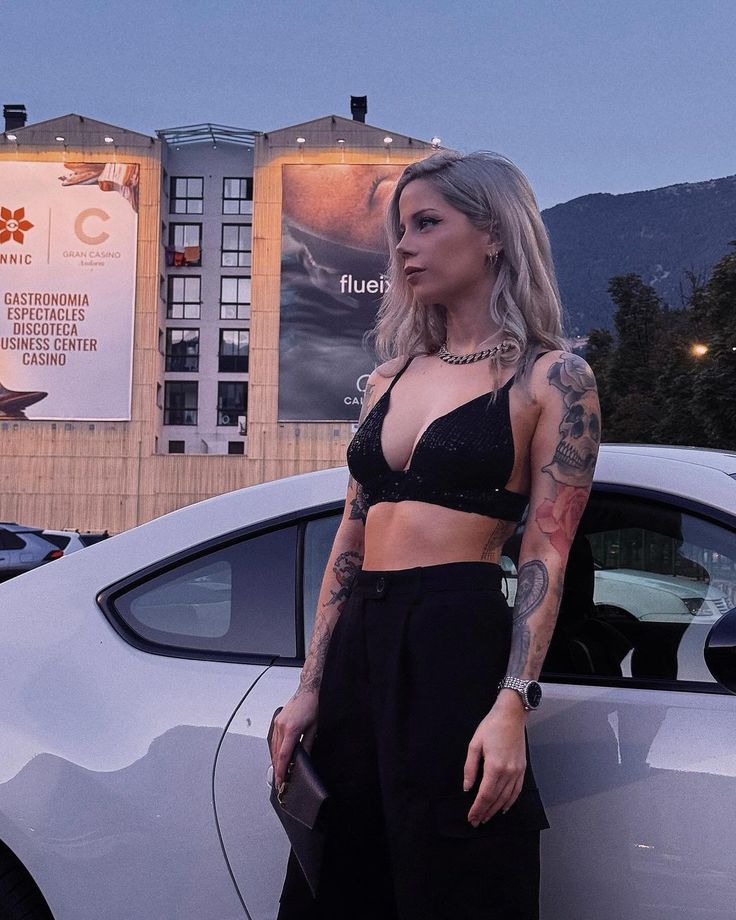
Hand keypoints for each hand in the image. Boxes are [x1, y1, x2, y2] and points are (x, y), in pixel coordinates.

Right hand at [269, 690, 318, 789]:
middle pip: (276, 753)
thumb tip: (304, 757)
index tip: (280, 779)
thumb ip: (308, 745)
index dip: (281, 769)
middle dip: (277, 768)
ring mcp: (278, 723)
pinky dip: (275, 749)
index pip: (284, 755)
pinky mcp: (277, 721)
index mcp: (292, 730)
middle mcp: (282, 727)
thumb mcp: (313, 729)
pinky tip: (278, 755)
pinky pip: (273, 739)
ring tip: (279, 770)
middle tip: (280, 779)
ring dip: (275, 759)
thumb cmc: (311, 707)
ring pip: (273, 747)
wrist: (307, 691)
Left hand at [463, 694, 526, 826]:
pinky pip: (517, 791)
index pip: (485, 795)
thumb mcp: (474, 745)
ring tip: (487, 817)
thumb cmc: (491, 727)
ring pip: (507, 798)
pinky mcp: (522, 769)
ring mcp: (517, 772)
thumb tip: (467, 788)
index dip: (478, 808)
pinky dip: (510, 802)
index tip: (471, 817)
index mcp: (494, 767)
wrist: (511, 715)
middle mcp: (508, 772)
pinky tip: (504, 808)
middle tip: (476, 821)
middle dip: (485, 812)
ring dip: (496, 810)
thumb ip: (470, 768)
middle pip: (496, 799)